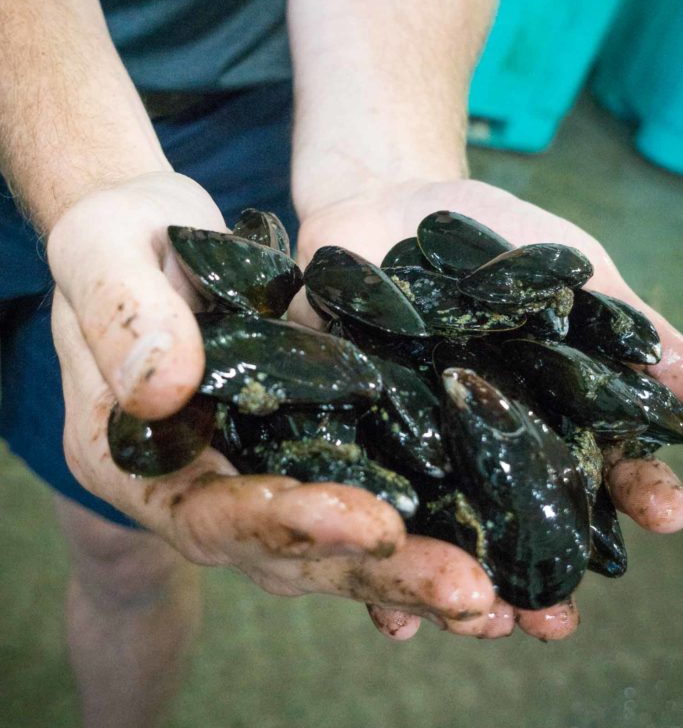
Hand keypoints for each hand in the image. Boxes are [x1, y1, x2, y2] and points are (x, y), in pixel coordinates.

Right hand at [47, 172, 493, 630]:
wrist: (142, 230)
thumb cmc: (113, 236)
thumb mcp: (102, 253)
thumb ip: (125, 317)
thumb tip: (165, 387)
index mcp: (135, 460)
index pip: (210, 514)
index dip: (288, 525)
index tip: (373, 524)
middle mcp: (195, 488)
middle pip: (286, 553)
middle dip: (377, 571)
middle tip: (470, 591)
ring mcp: (249, 474)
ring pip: (331, 544)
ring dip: (410, 571)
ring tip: (494, 597)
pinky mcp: (297, 447)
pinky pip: (356, 496)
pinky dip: (418, 528)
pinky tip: (485, 549)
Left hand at [296, 176, 682, 640]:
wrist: (388, 196)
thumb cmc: (492, 230)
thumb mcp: (565, 262)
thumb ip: (624, 316)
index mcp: (548, 410)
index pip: (604, 462)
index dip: (638, 487)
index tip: (667, 511)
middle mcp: (485, 441)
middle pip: (522, 522)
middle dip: (542, 575)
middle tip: (556, 623)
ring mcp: (416, 442)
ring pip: (441, 526)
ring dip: (457, 580)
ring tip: (475, 624)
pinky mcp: (345, 430)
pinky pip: (353, 492)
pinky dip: (364, 538)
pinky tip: (376, 596)